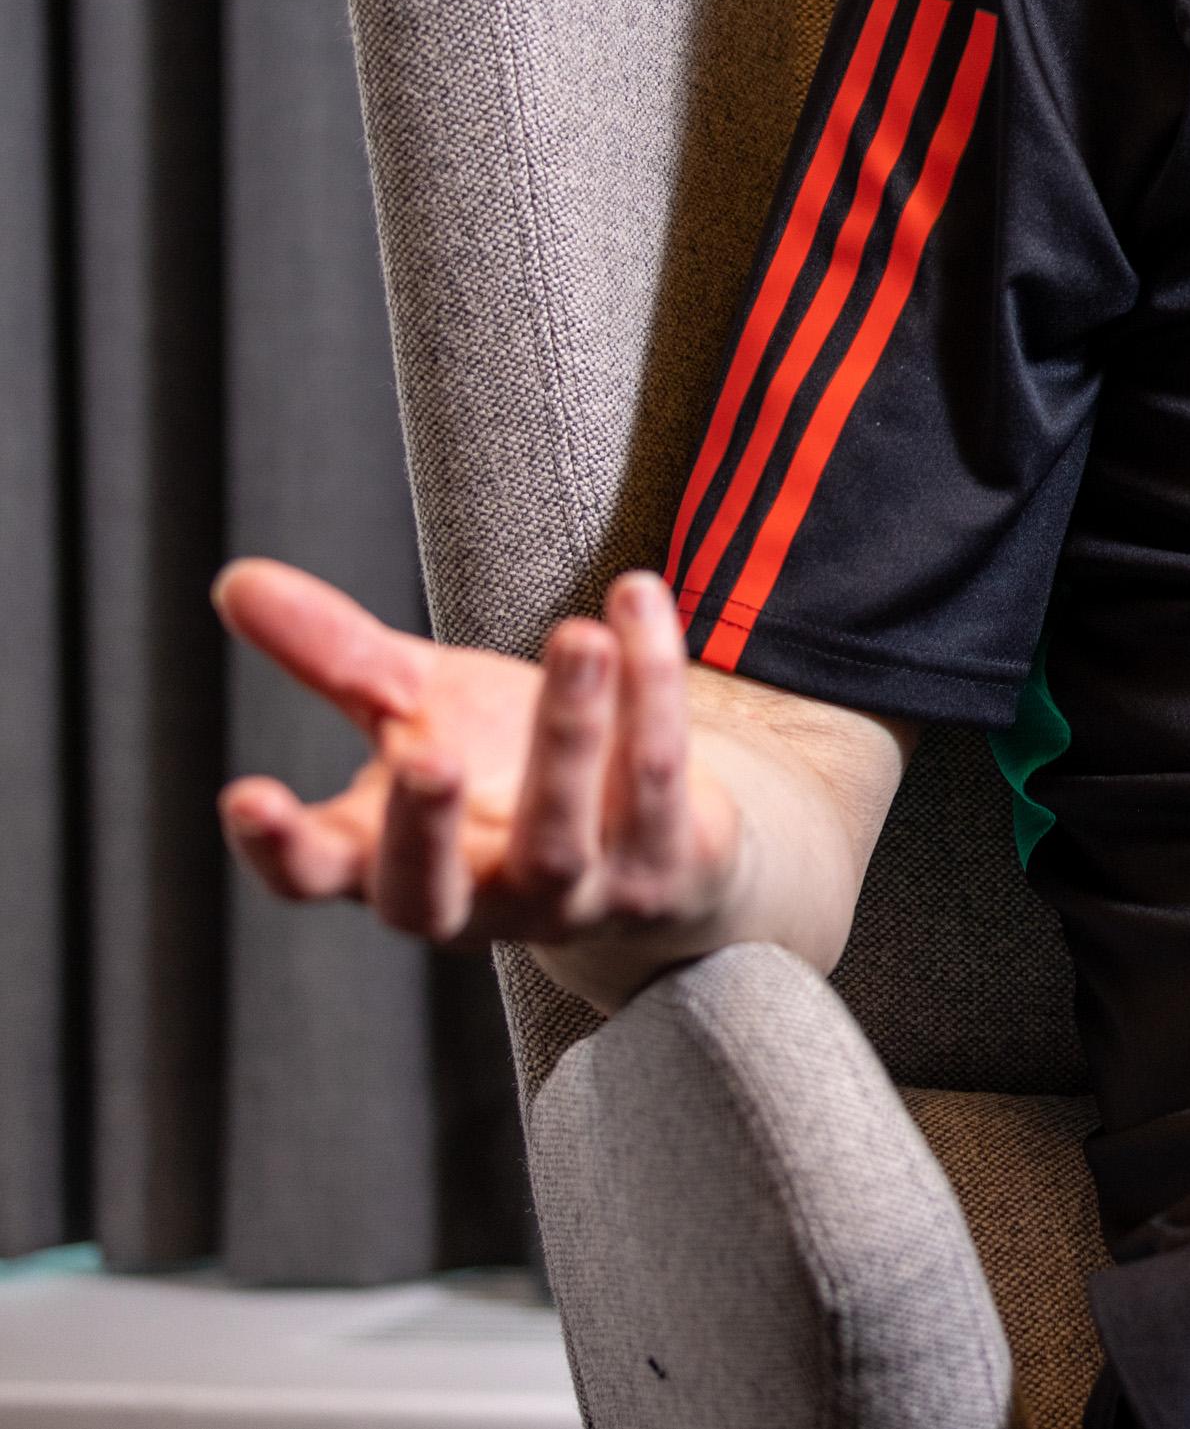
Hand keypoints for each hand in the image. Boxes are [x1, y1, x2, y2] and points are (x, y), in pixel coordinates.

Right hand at [214, 560, 739, 951]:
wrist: (657, 838)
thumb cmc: (506, 769)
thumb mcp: (418, 710)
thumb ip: (338, 658)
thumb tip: (238, 581)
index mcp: (390, 863)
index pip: (316, 876)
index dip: (278, 848)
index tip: (244, 795)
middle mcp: (477, 897)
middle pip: (430, 892)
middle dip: (422, 827)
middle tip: (424, 755)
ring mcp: (572, 897)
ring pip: (561, 834)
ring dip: (570, 732)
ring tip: (576, 636)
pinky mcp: (663, 868)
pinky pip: (658, 778)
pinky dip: (654, 691)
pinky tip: (638, 605)